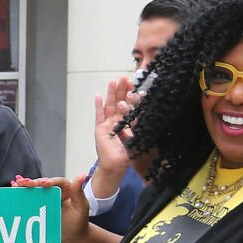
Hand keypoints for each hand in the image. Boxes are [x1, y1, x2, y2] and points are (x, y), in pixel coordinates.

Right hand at [13, 174, 90, 242]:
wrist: (72, 237)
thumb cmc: (79, 223)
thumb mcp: (81, 208)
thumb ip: (78, 192)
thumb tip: (81, 175)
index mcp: (67, 189)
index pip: (57, 182)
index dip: (49, 181)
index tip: (43, 184)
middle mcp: (55, 191)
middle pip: (43, 183)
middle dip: (33, 182)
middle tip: (24, 183)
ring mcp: (46, 198)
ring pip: (35, 190)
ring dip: (25, 186)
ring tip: (16, 184)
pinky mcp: (39, 206)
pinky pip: (31, 198)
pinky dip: (23, 193)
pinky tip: (14, 189)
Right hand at [90, 77, 137, 196]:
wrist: (117, 165)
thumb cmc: (128, 153)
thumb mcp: (138, 134)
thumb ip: (138, 122)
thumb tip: (144, 109)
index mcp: (126, 122)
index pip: (129, 105)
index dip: (131, 95)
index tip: (135, 84)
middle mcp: (117, 122)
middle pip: (118, 102)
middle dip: (121, 90)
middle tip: (124, 77)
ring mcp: (107, 125)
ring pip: (109, 105)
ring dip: (111, 94)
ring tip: (112, 81)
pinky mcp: (100, 129)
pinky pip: (99, 115)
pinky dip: (98, 106)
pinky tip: (98, 96)